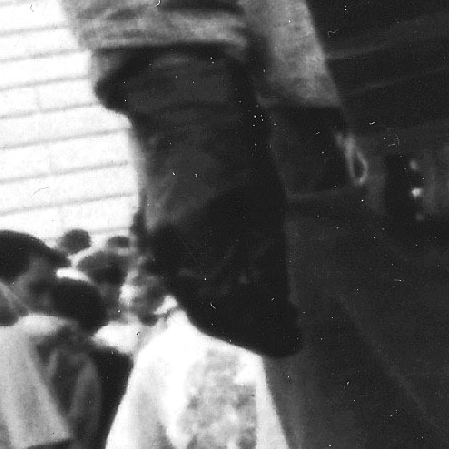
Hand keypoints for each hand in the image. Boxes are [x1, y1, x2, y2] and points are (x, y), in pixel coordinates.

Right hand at [101, 50, 297, 358]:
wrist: (184, 110)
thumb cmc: (234, 153)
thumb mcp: (263, 208)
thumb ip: (264, 263)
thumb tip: (277, 309)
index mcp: (196, 246)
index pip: (227, 313)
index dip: (263, 334)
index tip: (294, 339)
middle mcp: (167, 253)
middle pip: (208, 314)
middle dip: (251, 329)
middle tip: (288, 330)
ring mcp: (155, 245)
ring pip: (195, 298)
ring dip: (235, 312)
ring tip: (274, 311)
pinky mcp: (154, 234)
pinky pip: (184, 278)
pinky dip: (214, 290)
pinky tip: (245, 288)